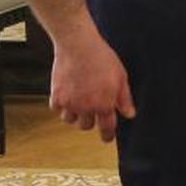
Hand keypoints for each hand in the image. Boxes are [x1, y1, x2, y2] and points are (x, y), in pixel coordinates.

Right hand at [49, 25, 134, 141]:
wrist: (78, 46)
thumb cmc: (102, 59)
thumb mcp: (121, 78)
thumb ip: (124, 99)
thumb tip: (129, 114)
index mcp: (104, 104)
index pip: (106, 128)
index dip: (107, 135)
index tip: (107, 138)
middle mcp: (85, 108)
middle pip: (86, 126)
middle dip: (91, 121)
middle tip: (93, 110)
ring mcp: (69, 103)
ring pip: (70, 120)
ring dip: (75, 114)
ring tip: (80, 101)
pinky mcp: (55, 96)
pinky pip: (57, 109)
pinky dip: (61, 105)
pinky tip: (68, 94)